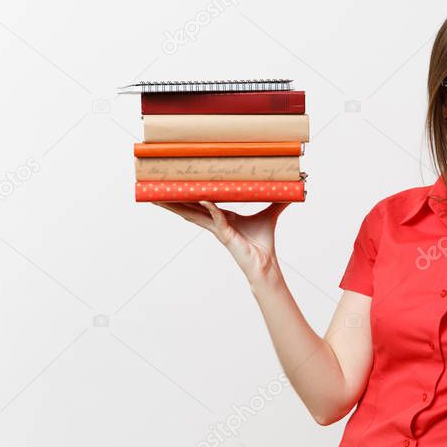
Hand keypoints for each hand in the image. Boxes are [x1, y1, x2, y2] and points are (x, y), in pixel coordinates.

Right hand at [152, 200, 289, 285]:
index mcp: (222, 218)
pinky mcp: (226, 235)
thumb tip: (291, 190)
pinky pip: (217, 218)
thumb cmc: (263, 243)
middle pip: (190, 208)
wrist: (266, 264)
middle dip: (173, 199)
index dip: (189, 193)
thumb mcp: (270, 215)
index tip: (177, 183)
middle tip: (156, 189)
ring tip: (161, 197)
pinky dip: (211, 208)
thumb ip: (277, 202)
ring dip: (179, 205)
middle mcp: (216, 223)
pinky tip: (204, 198)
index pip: (201, 202)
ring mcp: (218, 229)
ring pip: (194, 214)